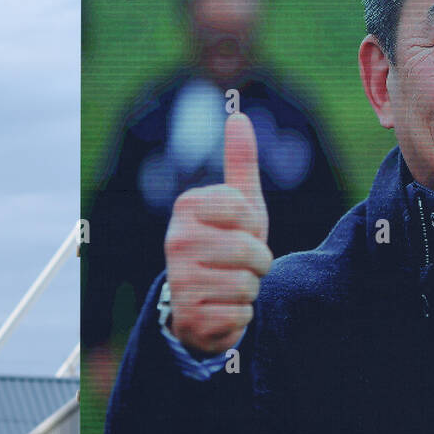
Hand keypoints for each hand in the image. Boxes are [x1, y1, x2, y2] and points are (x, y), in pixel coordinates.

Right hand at [164, 112, 272, 355]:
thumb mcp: (241, 204)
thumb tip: (238, 115)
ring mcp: (178, 281)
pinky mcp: (188, 318)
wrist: (206, 300)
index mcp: (187, 207)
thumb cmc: (228, 244)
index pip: (245, 211)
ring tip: (232, 284)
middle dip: (258, 262)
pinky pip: (241, 314)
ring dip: (251, 289)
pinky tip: (223, 309)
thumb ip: (240, 162)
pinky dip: (242, 315)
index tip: (239, 230)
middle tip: (242, 263)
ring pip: (248, 284)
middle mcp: (175, 241)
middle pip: (250, 250)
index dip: (254, 225)